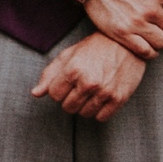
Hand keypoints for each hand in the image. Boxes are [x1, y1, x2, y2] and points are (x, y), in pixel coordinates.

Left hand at [33, 30, 149, 121]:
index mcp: (73, 70)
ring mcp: (104, 92)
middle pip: (68, 107)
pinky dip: (99, 111)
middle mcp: (88, 82)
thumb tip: (35, 94)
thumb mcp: (69, 56)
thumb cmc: (94, 48)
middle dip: (71, 99)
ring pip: (84, 114)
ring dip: (85, 106)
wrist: (127, 44)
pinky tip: (101, 98)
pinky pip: (101, 118)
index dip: (59, 90)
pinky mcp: (119, 98)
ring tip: (91, 91)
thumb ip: (49, 75)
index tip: (67, 83)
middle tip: (80, 87)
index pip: (54, 95)